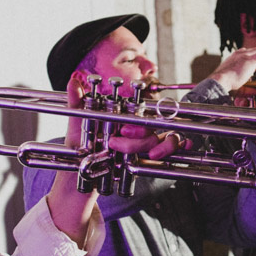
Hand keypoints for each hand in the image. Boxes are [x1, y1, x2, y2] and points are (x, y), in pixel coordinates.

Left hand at [66, 74, 186, 159]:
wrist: (79, 175)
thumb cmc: (80, 146)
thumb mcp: (76, 124)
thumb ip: (76, 101)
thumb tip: (73, 80)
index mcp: (124, 115)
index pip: (141, 111)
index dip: (136, 122)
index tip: (122, 131)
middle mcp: (139, 125)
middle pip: (153, 127)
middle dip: (140, 139)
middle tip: (116, 145)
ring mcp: (148, 140)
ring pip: (167, 137)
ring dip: (163, 146)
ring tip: (148, 156)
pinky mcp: (152, 156)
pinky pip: (173, 148)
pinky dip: (177, 146)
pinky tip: (181, 147)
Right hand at [207, 45, 255, 92]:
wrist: (220, 81)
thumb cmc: (225, 85)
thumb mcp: (238, 87)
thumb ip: (248, 89)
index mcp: (234, 59)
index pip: (246, 54)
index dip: (254, 59)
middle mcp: (240, 54)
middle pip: (255, 52)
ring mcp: (246, 55)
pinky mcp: (252, 59)